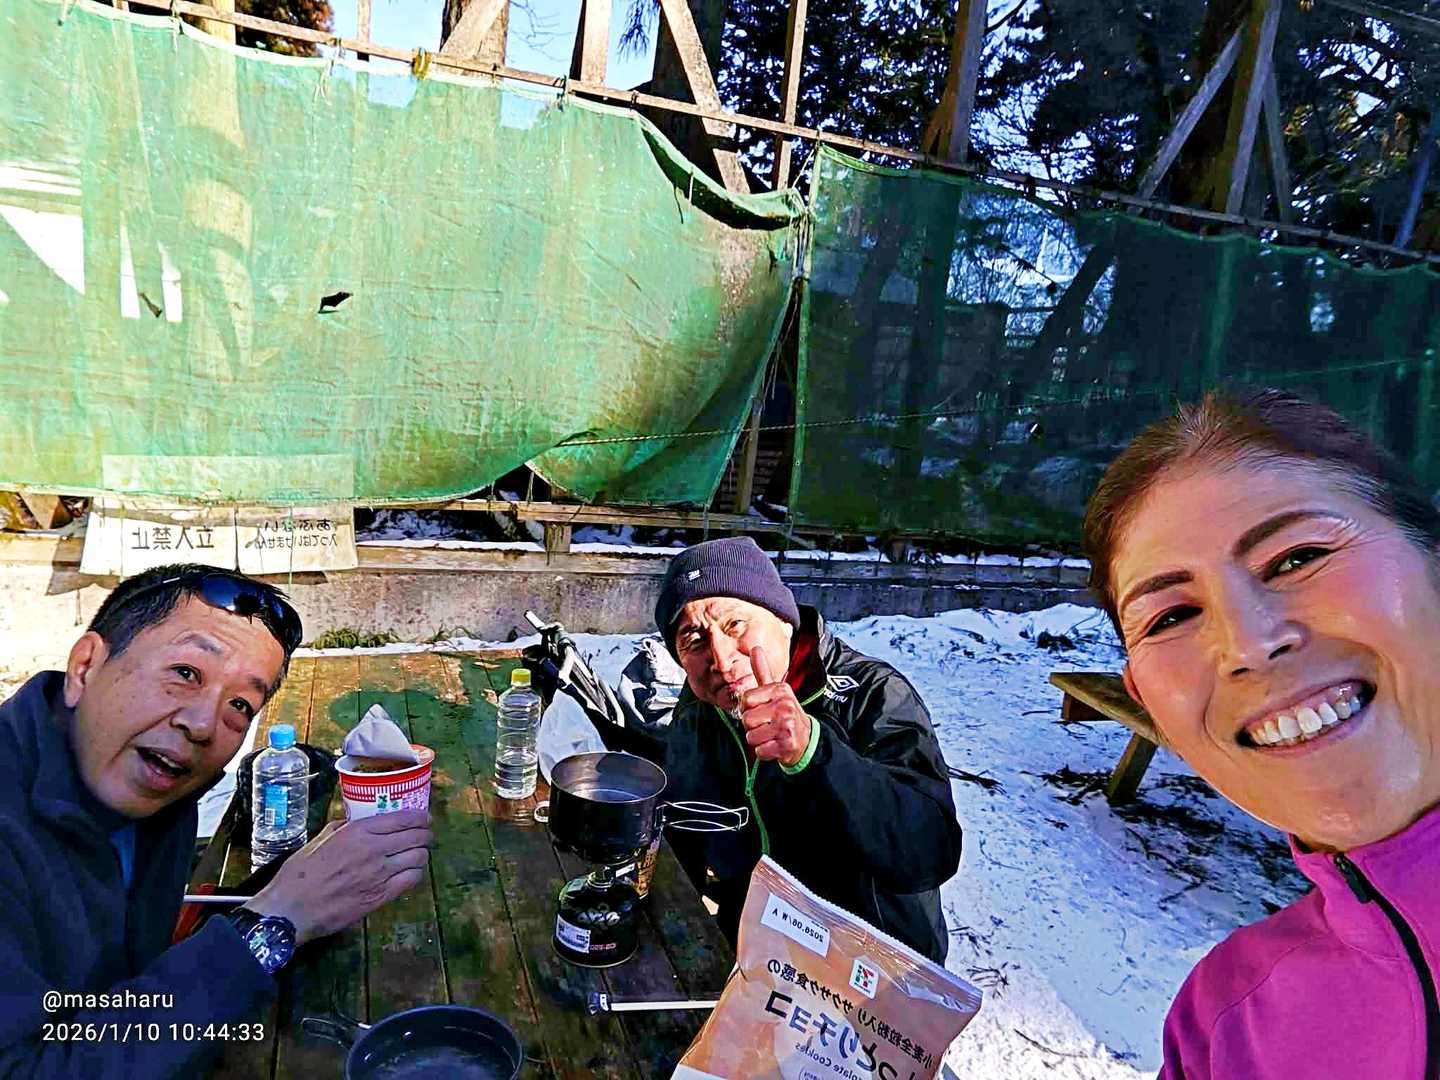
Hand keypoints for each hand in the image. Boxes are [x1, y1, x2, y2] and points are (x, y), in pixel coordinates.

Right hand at [246, 809, 431, 944]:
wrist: (292, 909)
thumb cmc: (299, 873)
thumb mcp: (319, 840)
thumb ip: (341, 828)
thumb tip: (353, 822)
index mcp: (358, 832)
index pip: (402, 819)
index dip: (420, 817)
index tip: (425, 818)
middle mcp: (374, 849)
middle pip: (416, 837)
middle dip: (425, 834)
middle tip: (425, 836)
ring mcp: (380, 874)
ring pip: (418, 858)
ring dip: (422, 854)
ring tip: (419, 854)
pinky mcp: (380, 896)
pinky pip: (411, 881)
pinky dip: (416, 874)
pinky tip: (412, 873)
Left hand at [737, 646, 811, 767]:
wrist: (807, 738)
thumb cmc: (785, 713)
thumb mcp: (776, 691)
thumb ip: (763, 671)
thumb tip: (755, 647)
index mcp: (779, 690)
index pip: (745, 699)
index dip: (749, 708)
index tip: (761, 709)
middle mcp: (785, 706)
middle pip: (746, 719)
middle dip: (752, 726)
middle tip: (767, 725)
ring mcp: (787, 726)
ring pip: (751, 737)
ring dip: (758, 740)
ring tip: (771, 735)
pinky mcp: (787, 745)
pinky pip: (760, 751)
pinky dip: (765, 752)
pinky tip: (775, 745)